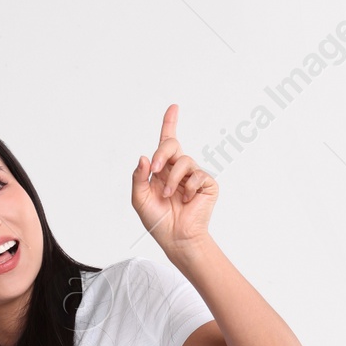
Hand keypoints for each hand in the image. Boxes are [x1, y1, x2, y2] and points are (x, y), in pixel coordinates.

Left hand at [131, 103, 217, 254]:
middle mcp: (179, 170)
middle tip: (155, 169)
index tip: (174, 107)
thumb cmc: (158, 221)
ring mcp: (194, 177)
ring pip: (185, 161)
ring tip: (169, 195)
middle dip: (162, 153)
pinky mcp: (207, 185)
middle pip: (173, 145)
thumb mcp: (139, 198)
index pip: (167, 143)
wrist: (176, 238)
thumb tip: (144, 157)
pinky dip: (189, 187)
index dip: (170, 123)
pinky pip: (198, 176)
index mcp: (163, 170)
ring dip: (173, 178)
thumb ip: (138, 177)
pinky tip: (187, 200)